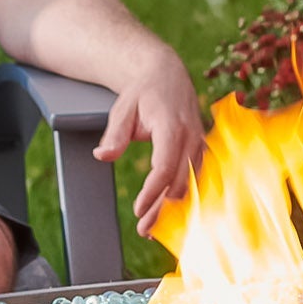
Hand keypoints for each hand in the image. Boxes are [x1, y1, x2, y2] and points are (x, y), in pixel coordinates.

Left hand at [94, 49, 204, 236]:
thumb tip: (101, 156)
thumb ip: (114, 135)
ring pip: (191, 183)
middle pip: (180, 181)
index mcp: (172, 126)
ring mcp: (199, 143)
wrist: (166, 74)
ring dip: (172, 207)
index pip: (165, 166)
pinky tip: (167, 211)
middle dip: (162, 208)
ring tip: (152, 227)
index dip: (153, 191)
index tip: (138, 209)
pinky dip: (181, 196)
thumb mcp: (122, 109)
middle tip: (143, 229)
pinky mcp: (200, 149)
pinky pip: (195, 178)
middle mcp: (191, 136)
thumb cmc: (143, 93)